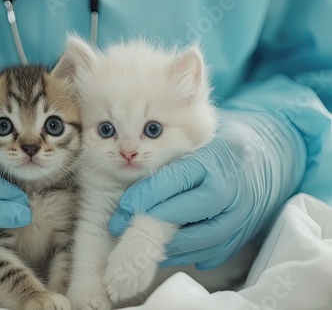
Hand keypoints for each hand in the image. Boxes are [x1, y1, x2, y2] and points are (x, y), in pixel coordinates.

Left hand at [109, 110, 305, 268]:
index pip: (175, 179)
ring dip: (168, 245)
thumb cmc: (221, 146)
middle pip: (189, 212)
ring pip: (202, 239)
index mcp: (216, 157)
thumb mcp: (198, 138)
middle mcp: (231, 188)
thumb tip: (132, 184)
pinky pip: (214, 252)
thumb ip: (170, 156)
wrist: (269, 157)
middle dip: (151, 222)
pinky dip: (187, 254)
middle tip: (123, 226)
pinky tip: (165, 251)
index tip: (124, 206)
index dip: (146, 194)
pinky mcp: (244, 233)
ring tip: (140, 241)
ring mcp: (241, 214)